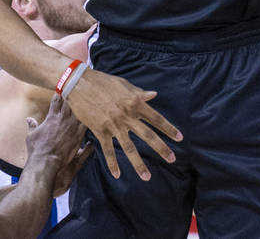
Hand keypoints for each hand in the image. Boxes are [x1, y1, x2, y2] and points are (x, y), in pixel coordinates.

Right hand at [25, 94, 91, 195]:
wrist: (45, 163)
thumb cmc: (37, 150)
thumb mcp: (31, 136)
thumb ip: (32, 126)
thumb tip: (29, 119)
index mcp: (52, 117)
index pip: (57, 100)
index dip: (61, 92)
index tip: (65, 86)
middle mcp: (63, 119)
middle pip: (71, 101)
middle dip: (75, 93)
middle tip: (81, 85)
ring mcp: (72, 126)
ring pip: (81, 109)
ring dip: (85, 103)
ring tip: (92, 95)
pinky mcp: (79, 135)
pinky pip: (88, 122)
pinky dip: (92, 117)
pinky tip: (98, 112)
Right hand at [65, 67, 181, 180]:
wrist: (79, 83)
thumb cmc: (103, 81)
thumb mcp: (123, 84)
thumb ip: (139, 92)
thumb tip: (154, 95)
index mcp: (134, 102)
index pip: (156, 118)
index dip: (168, 128)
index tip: (179, 138)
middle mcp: (127, 115)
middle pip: (147, 135)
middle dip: (161, 148)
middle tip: (172, 159)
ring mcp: (113, 124)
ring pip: (129, 148)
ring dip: (139, 164)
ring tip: (147, 177)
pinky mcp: (100, 130)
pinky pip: (108, 150)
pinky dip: (112, 163)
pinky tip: (117, 174)